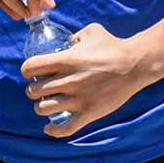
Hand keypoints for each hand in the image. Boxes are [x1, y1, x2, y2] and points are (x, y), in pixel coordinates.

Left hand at [19, 23, 144, 137]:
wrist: (135, 65)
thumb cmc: (114, 46)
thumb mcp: (92, 31)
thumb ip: (75, 35)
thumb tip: (68, 40)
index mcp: (66, 59)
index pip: (30, 67)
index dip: (27, 70)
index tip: (32, 72)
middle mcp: (68, 80)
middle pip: (33, 91)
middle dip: (34, 90)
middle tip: (41, 89)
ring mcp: (78, 99)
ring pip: (43, 109)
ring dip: (42, 107)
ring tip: (48, 103)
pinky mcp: (88, 113)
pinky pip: (64, 129)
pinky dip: (53, 131)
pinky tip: (49, 127)